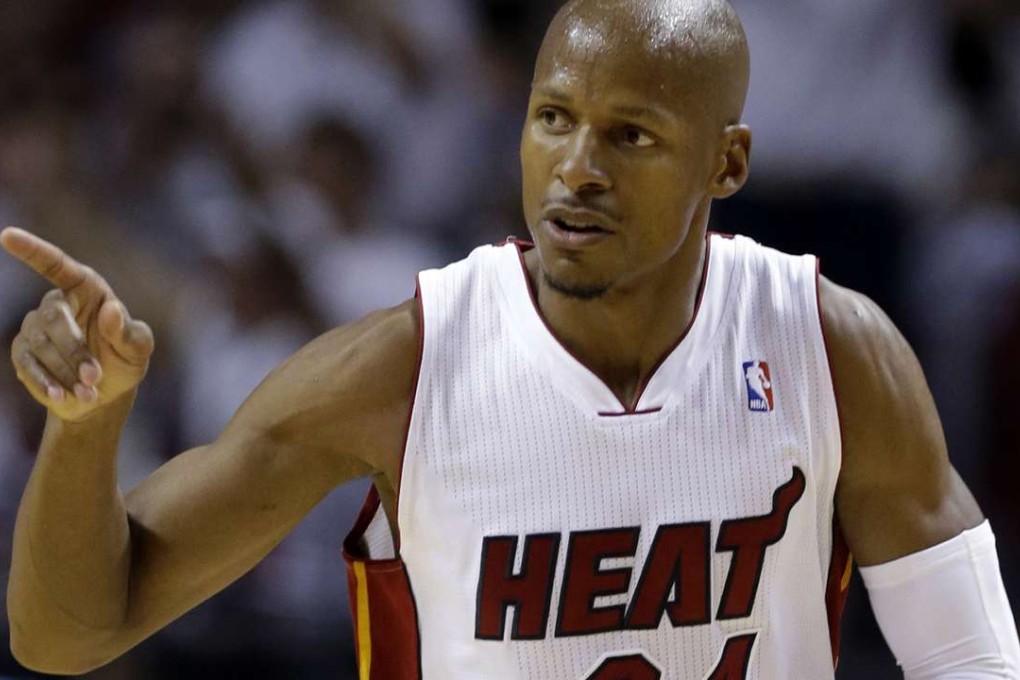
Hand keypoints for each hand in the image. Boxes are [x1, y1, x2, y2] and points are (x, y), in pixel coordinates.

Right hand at [2, 227, 153, 421]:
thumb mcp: (137, 349)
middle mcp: (57, 304)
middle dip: (74, 351)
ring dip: (65, 372)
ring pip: (40, 345)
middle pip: (53, 318)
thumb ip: (128, 332)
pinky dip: (46, 382)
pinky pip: (26, 364)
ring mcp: (35, 328)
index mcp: (86, 290)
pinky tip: (63, 397)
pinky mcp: (23, 353)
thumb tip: (111, 310)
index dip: (32, 250)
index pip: (56, 265)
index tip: (7, 235)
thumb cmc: (124, 360)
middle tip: (94, 377)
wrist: (104, 394)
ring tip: (89, 392)